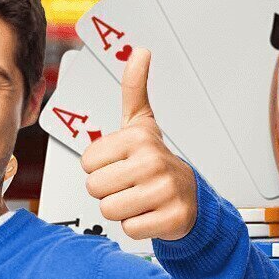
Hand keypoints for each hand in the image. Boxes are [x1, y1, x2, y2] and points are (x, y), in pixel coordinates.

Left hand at [82, 48, 197, 239]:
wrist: (191, 196)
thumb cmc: (156, 161)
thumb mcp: (141, 123)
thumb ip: (135, 87)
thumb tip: (140, 51)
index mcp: (139, 139)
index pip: (87, 164)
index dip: (101, 168)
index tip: (122, 164)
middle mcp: (153, 162)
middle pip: (95, 188)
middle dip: (109, 191)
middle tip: (130, 184)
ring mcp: (165, 190)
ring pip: (110, 210)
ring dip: (122, 209)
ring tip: (140, 197)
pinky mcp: (172, 217)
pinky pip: (131, 228)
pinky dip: (138, 226)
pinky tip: (152, 213)